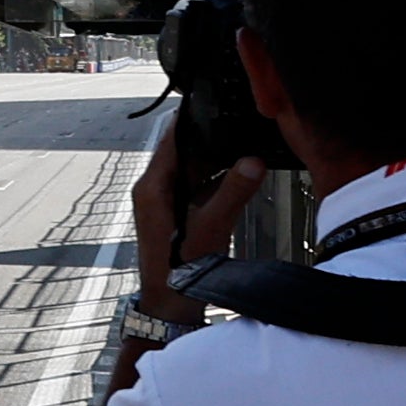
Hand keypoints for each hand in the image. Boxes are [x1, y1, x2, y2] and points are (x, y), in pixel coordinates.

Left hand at [131, 118, 266, 325]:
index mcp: (152, 186)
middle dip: (209, 140)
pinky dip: (213, 180)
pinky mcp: (175, 213)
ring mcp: (164, 202)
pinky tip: (235, 175)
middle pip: (182, 153)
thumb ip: (233, 192)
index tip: (208, 101)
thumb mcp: (211, 226)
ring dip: (214, 160)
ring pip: (190, 170)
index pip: (171, 140)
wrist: (170, 303)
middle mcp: (153, 189)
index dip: (190, 120)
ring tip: (241, 143)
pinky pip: (195, 187)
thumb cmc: (180, 269)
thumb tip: (253, 161)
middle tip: (235, 122)